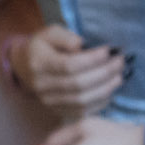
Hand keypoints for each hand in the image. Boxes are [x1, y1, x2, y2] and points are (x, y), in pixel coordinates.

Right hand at [6, 26, 125, 116]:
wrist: (25, 66)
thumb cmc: (42, 46)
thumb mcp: (50, 32)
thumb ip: (66, 36)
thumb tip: (82, 46)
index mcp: (39, 64)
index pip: (69, 65)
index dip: (92, 60)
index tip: (108, 50)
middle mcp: (42, 85)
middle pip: (78, 84)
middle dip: (104, 73)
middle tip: (120, 62)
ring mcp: (49, 101)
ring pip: (81, 100)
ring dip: (105, 89)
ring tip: (119, 76)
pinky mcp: (57, 110)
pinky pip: (82, 112)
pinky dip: (99, 103)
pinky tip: (109, 90)